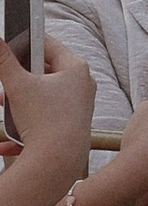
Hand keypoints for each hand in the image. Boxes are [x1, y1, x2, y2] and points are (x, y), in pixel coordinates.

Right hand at [0, 42, 96, 204]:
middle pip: (45, 72)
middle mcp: (82, 85)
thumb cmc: (44, 120)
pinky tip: (7, 137)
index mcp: (76, 68)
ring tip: (3, 105)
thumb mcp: (17, 85)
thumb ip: (4, 61)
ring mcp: (79, 106)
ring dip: (19, 101)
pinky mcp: (72, 126)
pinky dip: (26, 123)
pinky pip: (45, 118)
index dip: (26, 43)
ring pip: (42, 97)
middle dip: (19, 77)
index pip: (48, 45)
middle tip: (5, 80)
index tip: (10, 45)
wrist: (57, 162)